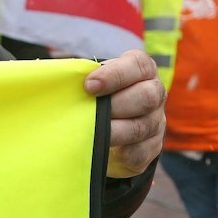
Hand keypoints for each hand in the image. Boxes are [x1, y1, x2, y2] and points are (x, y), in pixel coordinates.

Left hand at [85, 50, 165, 177]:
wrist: (111, 129)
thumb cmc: (99, 97)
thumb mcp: (94, 82)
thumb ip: (85, 77)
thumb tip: (61, 80)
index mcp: (142, 70)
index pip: (138, 65)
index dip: (115, 75)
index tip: (89, 86)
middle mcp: (155, 93)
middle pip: (147, 96)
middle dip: (116, 104)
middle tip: (91, 111)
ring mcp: (156, 122)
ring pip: (142, 127)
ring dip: (114, 131)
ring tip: (92, 132)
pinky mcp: (151, 147)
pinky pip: (138, 152)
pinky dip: (118, 152)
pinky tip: (101, 149)